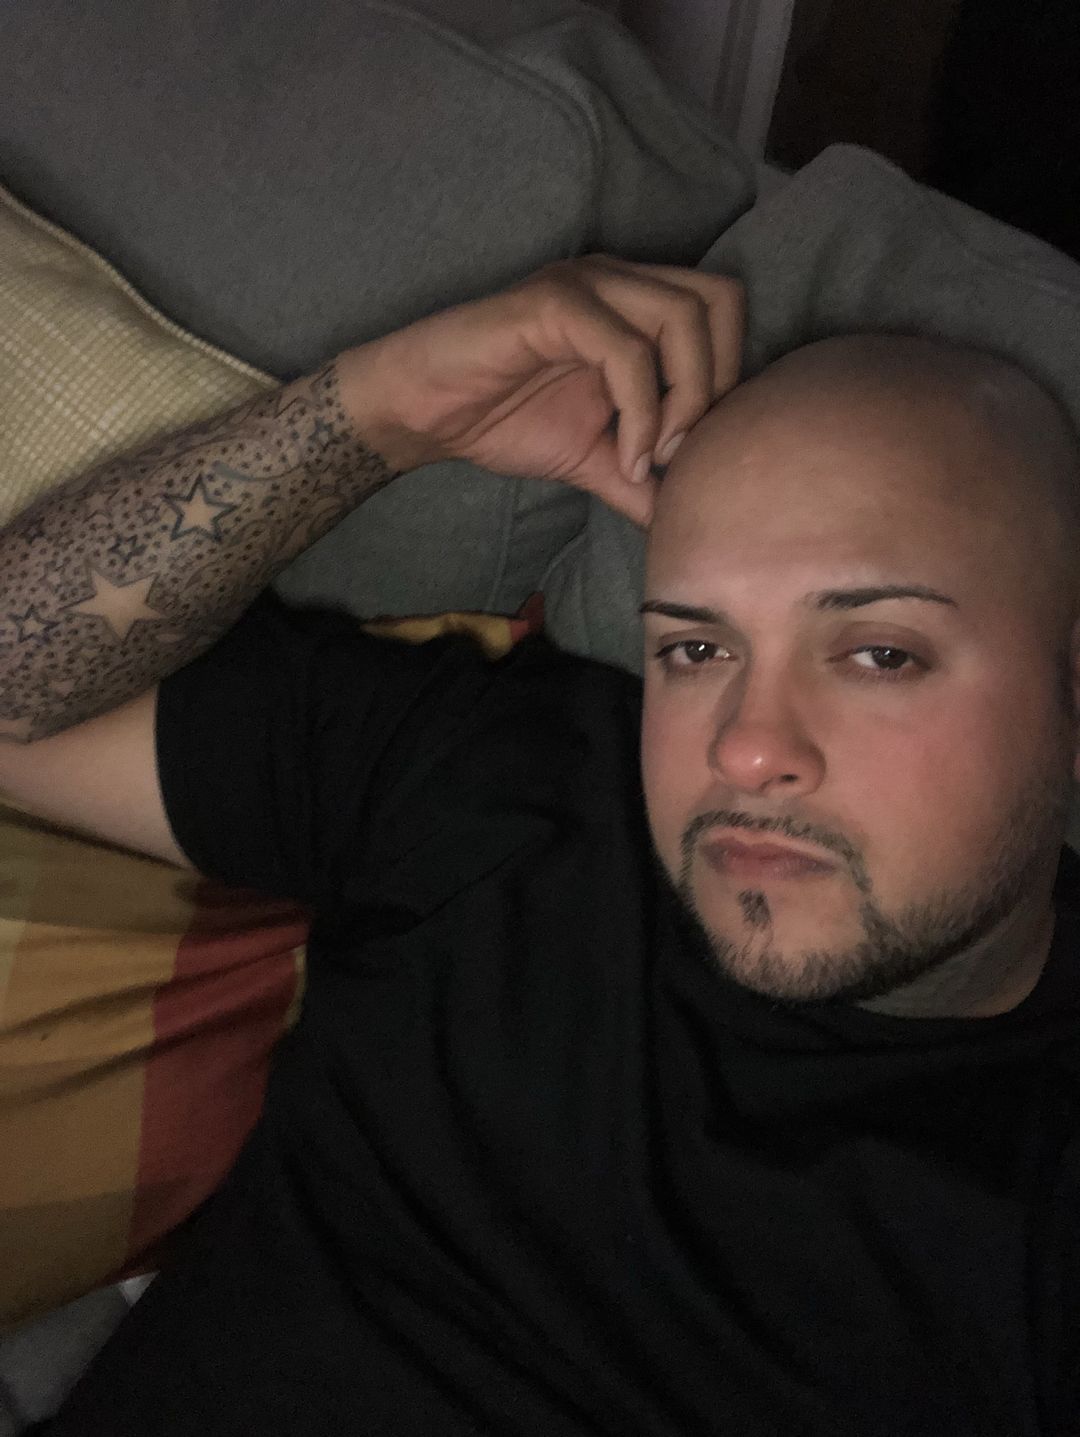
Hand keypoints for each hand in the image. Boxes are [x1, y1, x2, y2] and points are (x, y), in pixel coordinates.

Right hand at [335, 256, 742, 525]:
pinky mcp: (552, 305)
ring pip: (681, 317)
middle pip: (720, 300)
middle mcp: (618, 280)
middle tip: (682, 451)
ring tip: (653, 457)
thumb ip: (642, 481)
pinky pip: (626, 349)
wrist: (424, 414)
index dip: (730, 376)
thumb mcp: (593, 458)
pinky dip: (641, 410)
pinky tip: (624, 457)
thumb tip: (686, 523)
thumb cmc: (502, 419)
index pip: (725, 309)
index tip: (695, 448)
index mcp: (634, 302)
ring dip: (684, 398)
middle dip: (718, 383)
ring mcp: (586, 285)